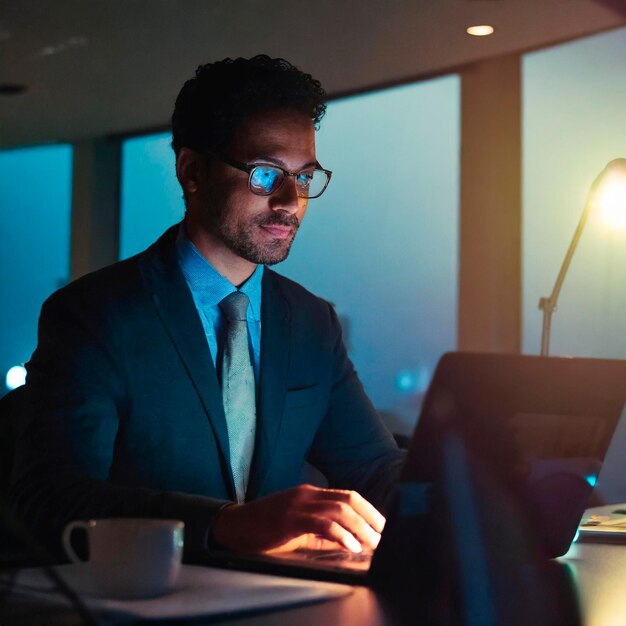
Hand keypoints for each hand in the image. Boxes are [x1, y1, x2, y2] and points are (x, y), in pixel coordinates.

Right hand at [210, 484, 385, 554]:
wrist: (233, 526)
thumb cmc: (264, 528)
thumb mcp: (297, 527)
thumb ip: (320, 531)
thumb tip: (347, 542)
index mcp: (310, 494)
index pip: (347, 495)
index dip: (368, 509)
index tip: (382, 525)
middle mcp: (307, 494)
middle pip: (348, 499)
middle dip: (370, 517)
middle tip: (383, 536)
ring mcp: (298, 504)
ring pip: (339, 510)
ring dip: (360, 528)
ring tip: (372, 544)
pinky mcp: (290, 519)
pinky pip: (322, 523)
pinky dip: (340, 535)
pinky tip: (351, 546)